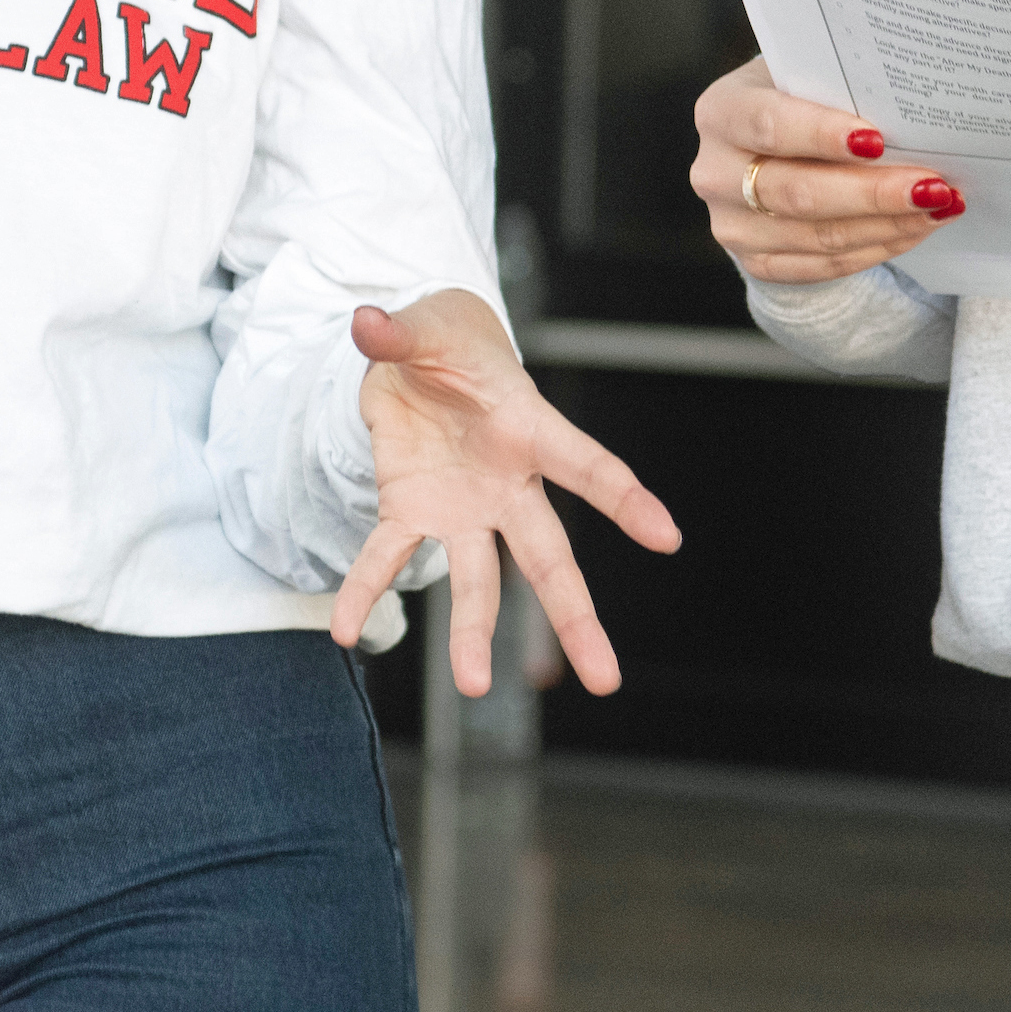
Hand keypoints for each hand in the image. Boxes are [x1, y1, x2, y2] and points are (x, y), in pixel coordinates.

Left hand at [336, 286, 682, 696]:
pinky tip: (344, 629)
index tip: (667, 537)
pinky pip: (390, 556)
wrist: (419, 357)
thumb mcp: (424, 326)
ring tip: (475, 688)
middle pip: (550, 557)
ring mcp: (463, 507)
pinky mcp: (413, 510)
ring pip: (480, 580)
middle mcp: (506, 484)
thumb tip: (366, 324)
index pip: (587, 466)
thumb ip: (399, 332)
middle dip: (574, 617)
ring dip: (474, 633)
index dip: (625, 499)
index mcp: (529, 429)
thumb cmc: (446, 340)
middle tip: (604, 680)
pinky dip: (365, 588)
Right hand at [693, 59, 963, 283]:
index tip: (878, 140)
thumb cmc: (798, 99)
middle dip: (873, 192)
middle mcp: (715, 172)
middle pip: (797, 192)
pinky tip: (914, 228)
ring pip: (818, 236)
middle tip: (934, 186)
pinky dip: (877, 248)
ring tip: (940, 206)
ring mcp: (732, 224)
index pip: (769, 124)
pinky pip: (824, 265)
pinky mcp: (757, 260)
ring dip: (887, 224)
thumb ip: (840, 87)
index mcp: (722, 112)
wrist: (767, 149)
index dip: (821, 134)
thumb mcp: (805, 77)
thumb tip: (913, 106)